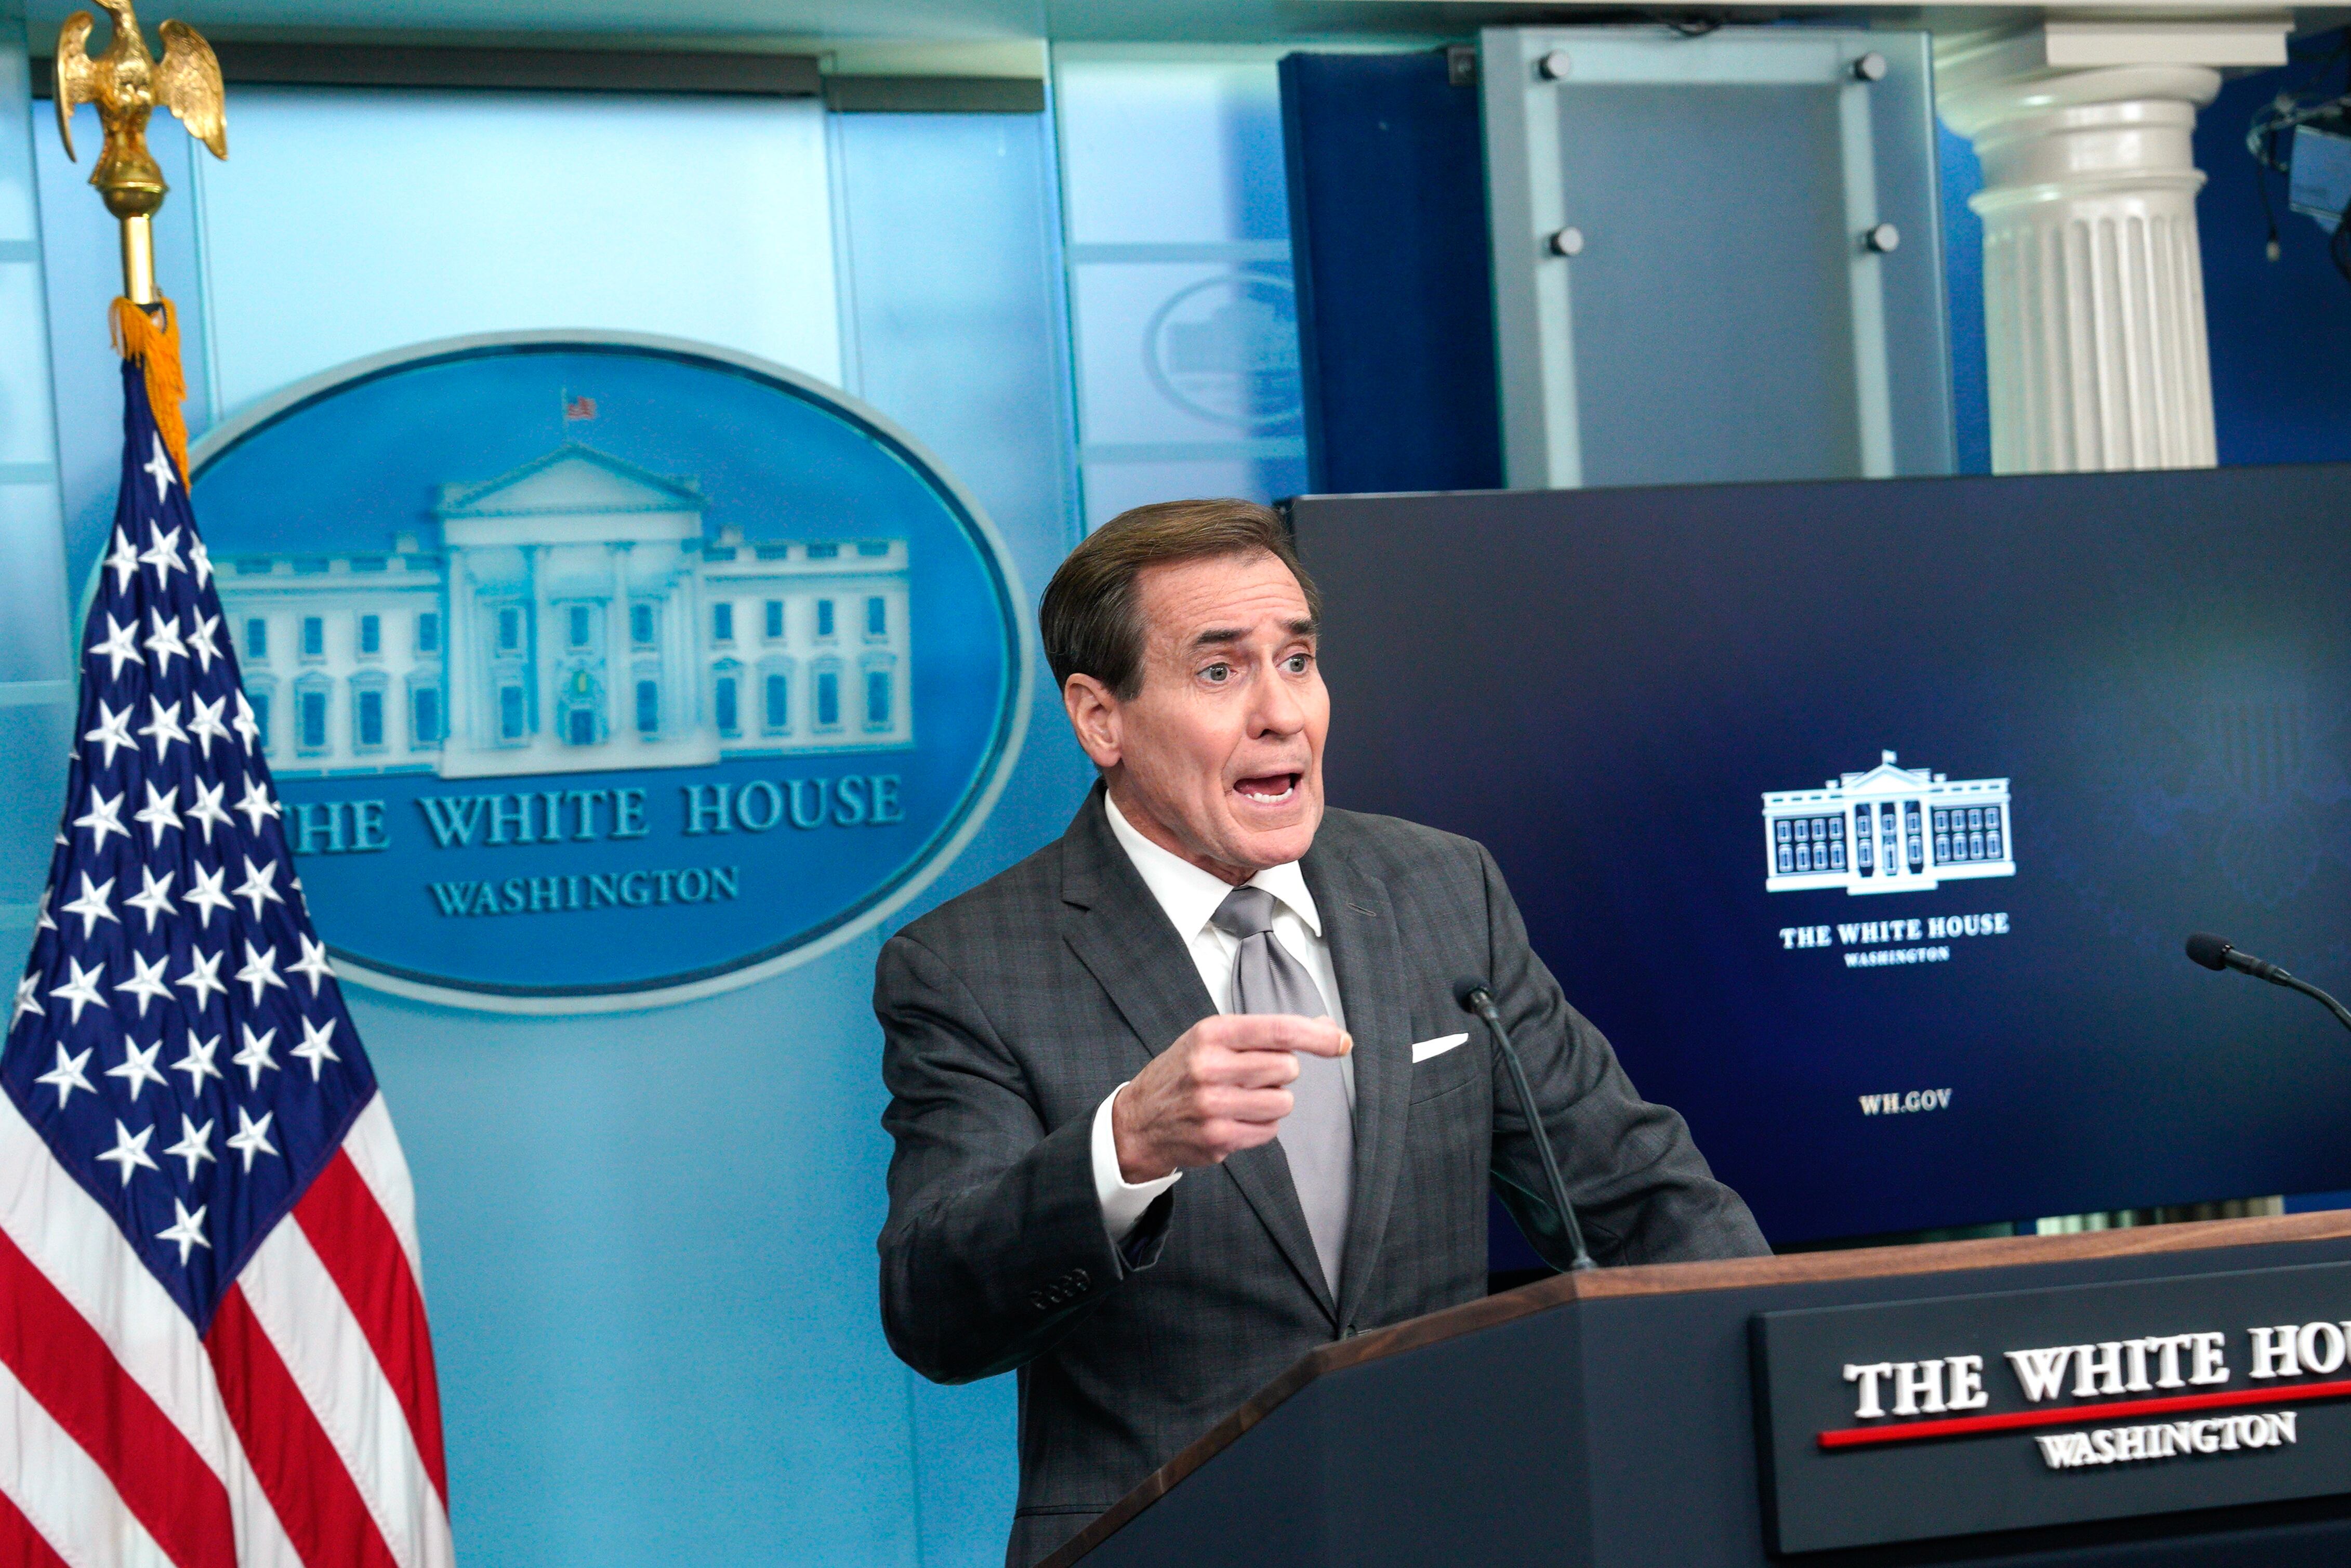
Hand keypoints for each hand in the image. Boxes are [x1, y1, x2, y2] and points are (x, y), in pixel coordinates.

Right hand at [1112, 1014, 1350, 1181]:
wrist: (1138, 1121)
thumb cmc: (1183, 1073)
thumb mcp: (1213, 1040)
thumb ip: (1267, 1034)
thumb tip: (1327, 1027)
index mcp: (1211, 1034)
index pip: (1278, 1029)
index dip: (1317, 1035)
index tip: (1342, 1041)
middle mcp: (1210, 1067)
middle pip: (1286, 1068)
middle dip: (1281, 1073)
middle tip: (1254, 1076)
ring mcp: (1212, 1106)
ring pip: (1282, 1103)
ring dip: (1273, 1102)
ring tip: (1242, 1099)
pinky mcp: (1217, 1139)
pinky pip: (1269, 1132)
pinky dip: (1261, 1127)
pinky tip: (1235, 1119)